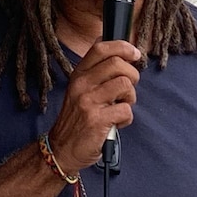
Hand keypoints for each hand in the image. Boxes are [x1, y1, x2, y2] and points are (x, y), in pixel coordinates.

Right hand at [47, 40, 140, 173]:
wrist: (62, 149)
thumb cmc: (77, 119)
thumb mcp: (80, 90)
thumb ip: (97, 73)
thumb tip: (122, 54)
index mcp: (79, 75)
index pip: (100, 48)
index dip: (122, 47)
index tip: (134, 54)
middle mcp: (82, 85)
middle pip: (117, 63)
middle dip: (132, 75)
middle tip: (127, 89)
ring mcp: (88, 102)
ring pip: (125, 84)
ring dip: (130, 97)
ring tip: (121, 106)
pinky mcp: (97, 120)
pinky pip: (126, 110)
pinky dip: (126, 118)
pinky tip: (116, 122)